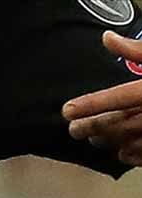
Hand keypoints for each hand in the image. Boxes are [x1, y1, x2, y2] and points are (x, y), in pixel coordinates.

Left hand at [62, 31, 141, 166]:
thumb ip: (136, 50)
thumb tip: (107, 38)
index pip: (118, 97)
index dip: (90, 104)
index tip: (67, 110)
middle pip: (118, 124)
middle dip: (92, 128)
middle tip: (73, 131)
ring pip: (128, 141)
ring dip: (107, 142)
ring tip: (92, 140)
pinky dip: (130, 155)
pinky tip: (119, 152)